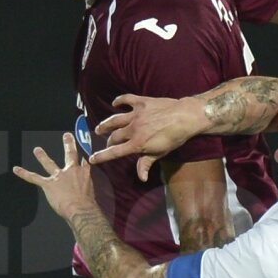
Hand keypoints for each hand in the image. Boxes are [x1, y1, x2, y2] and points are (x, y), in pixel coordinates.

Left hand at [13, 132, 96, 219]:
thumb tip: (86, 192)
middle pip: (70, 154)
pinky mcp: (48, 184)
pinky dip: (24, 173)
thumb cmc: (88, 204)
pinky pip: (34, 178)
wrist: (81, 209)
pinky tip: (16, 169)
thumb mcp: (92, 192)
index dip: (85, 152)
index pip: (85, 160)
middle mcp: (71, 171)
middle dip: (69, 144)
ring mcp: (58, 177)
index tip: (85, 146)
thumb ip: (87, 187)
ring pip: (49, 163)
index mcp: (84, 174)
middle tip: (67, 136)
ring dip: (42, 156)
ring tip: (37, 150)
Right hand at [91, 93, 209, 177]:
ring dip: (106, 124)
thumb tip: (141, 178)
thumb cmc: (175, 138)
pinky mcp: (141, 102)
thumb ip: (147, 163)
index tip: (92, 159)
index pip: (115, 152)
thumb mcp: (160, 153)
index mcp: (136, 144)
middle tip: (107, 143)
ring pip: (115, 119)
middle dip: (108, 141)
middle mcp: (132, 129)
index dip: (102, 156)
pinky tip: (114, 103)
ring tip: (100, 128)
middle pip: (114, 136)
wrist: (185, 117)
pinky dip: (119, 101)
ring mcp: (135, 115)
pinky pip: (126, 100)